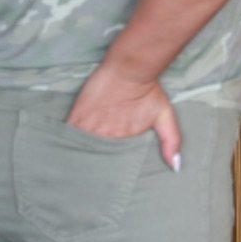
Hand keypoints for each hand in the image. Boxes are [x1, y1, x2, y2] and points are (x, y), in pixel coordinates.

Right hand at [67, 66, 183, 169]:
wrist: (129, 68)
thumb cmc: (147, 90)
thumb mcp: (164, 116)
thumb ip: (171, 141)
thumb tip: (176, 167)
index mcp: (124, 140)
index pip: (113, 163)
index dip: (109, 168)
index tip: (105, 174)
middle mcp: (106, 137)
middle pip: (96, 158)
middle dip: (93, 164)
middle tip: (90, 171)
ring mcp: (89, 127)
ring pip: (81, 149)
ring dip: (79, 154)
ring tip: (76, 161)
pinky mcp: (76, 116)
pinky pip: (68, 136)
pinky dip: (68, 141)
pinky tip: (64, 147)